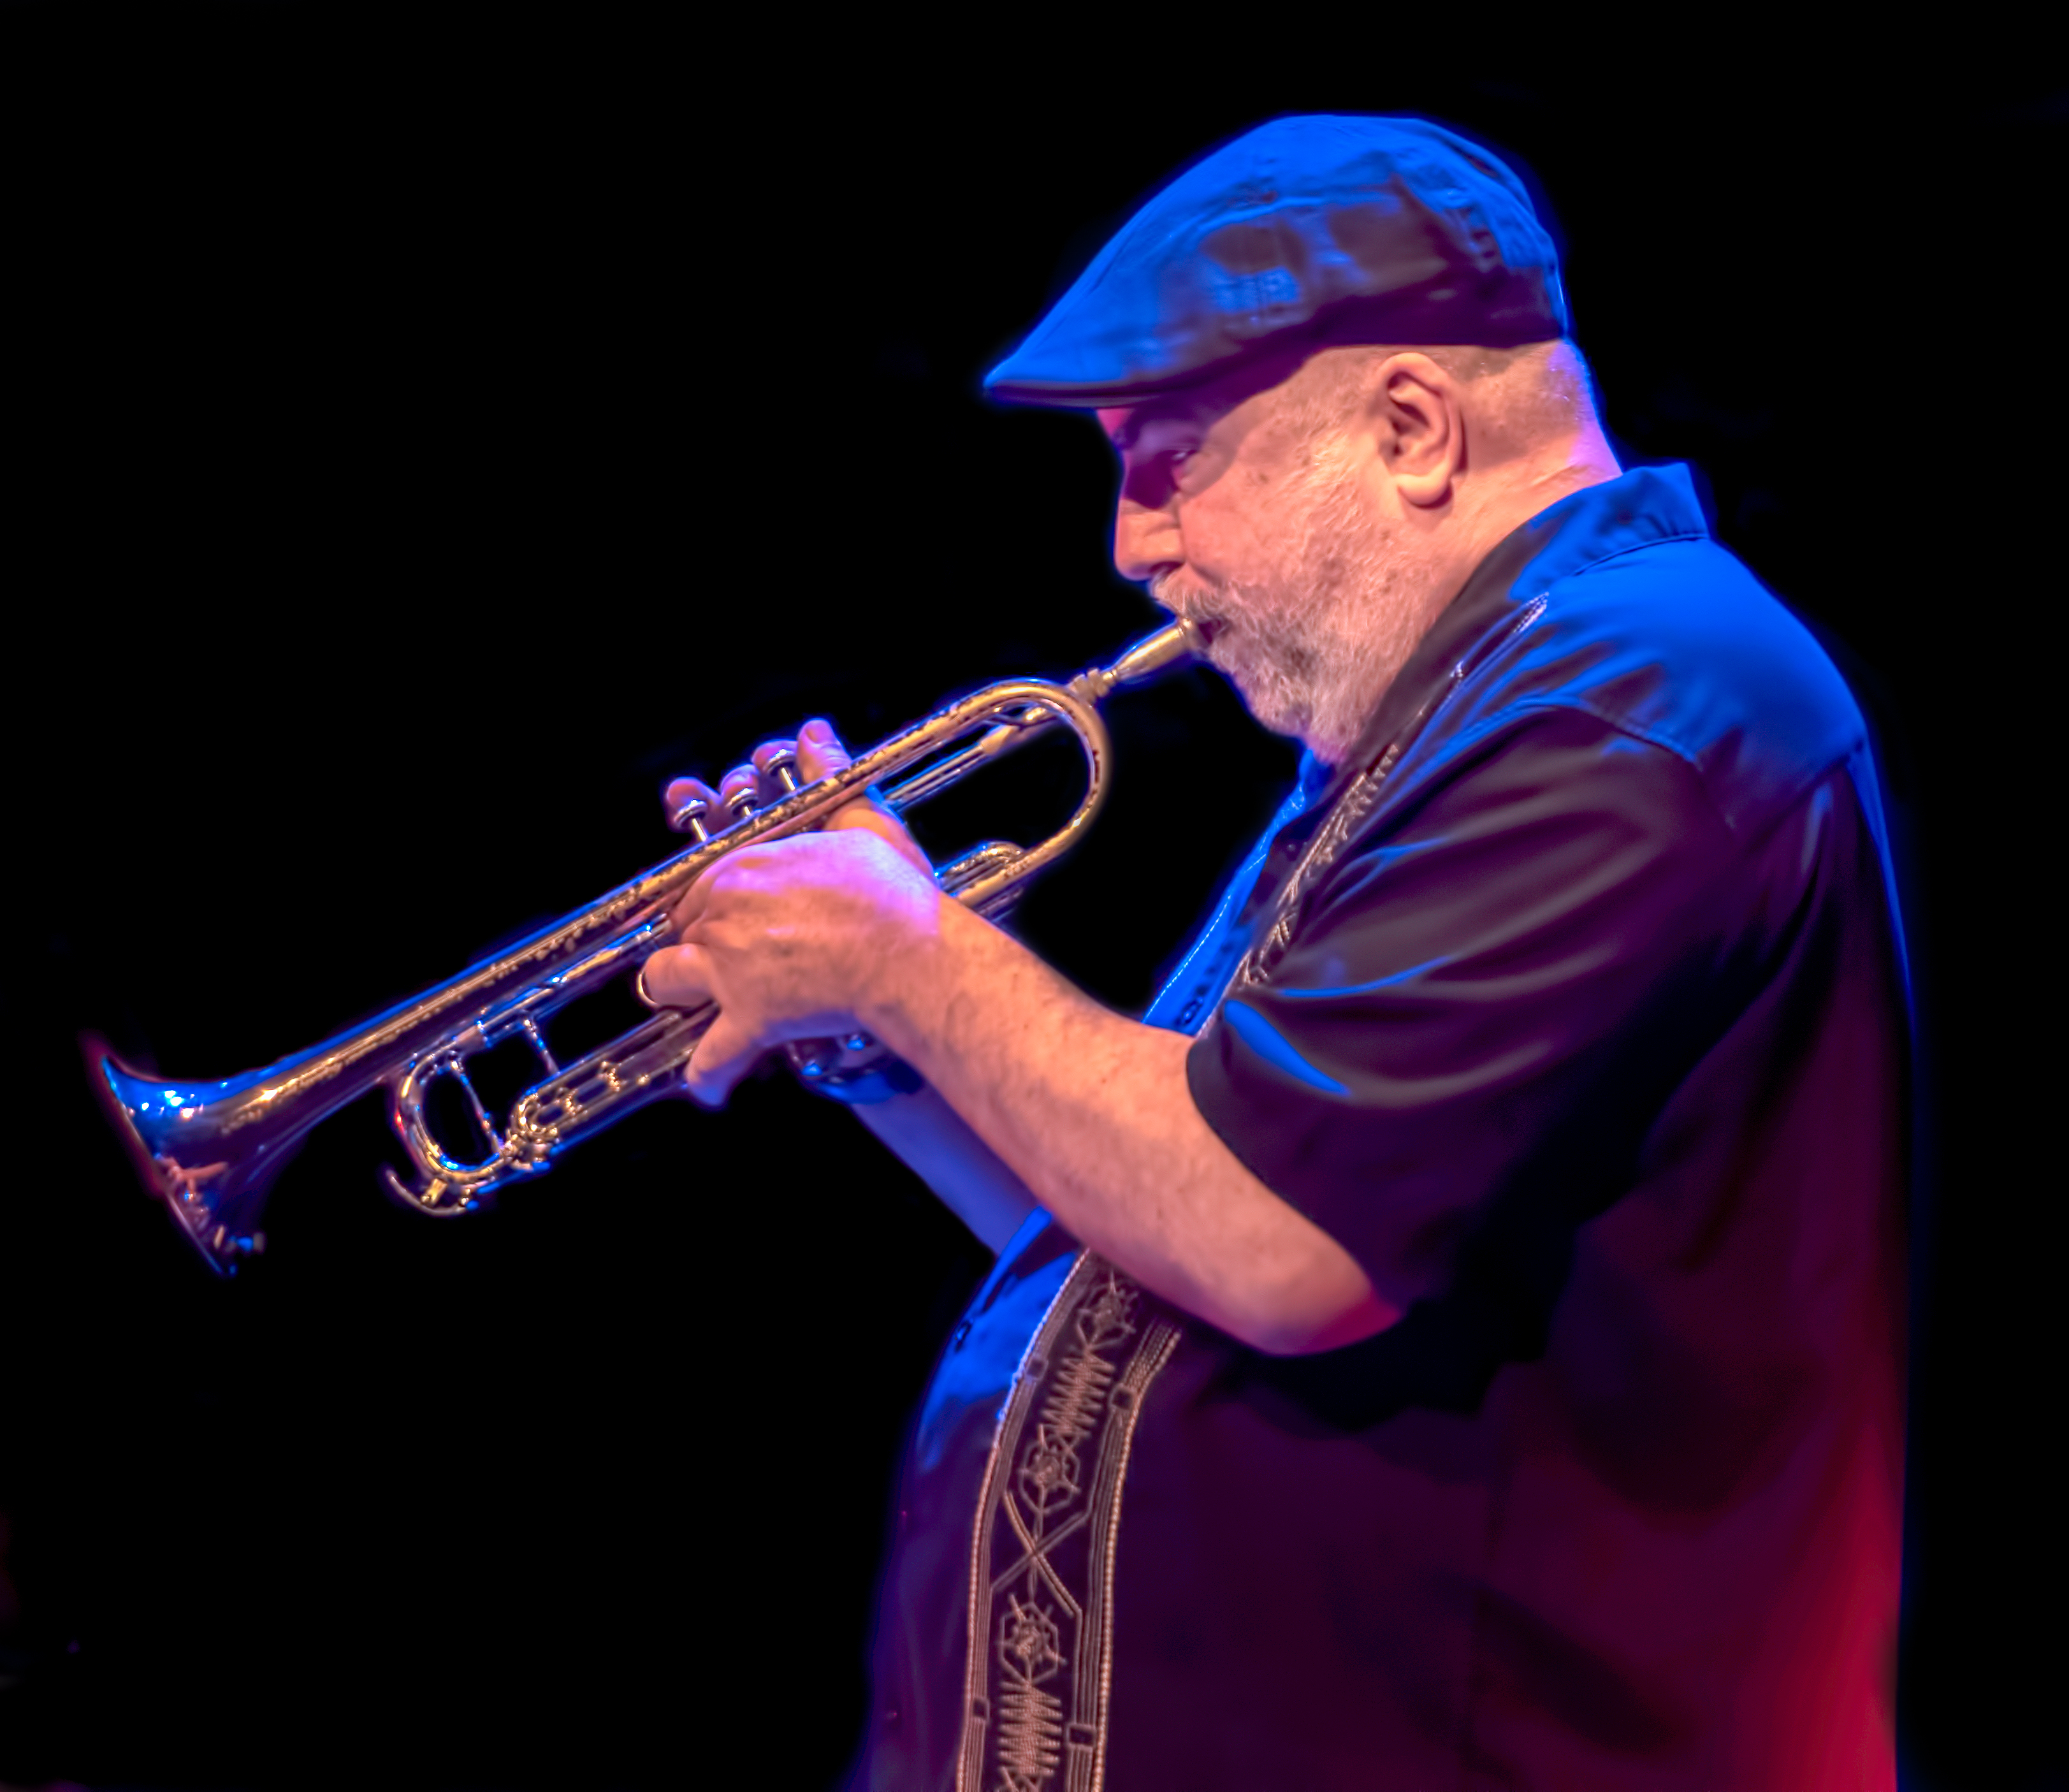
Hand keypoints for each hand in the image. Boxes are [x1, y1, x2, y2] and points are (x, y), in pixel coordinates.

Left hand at [641, 721, 939, 1104]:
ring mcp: (729, 967)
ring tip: (693, 1003)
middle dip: (691, 943)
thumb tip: (814, 735)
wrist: (911, 955)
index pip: (696, 881)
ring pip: (666, 980)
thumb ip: (829, 776)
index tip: (717, 912)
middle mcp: (722, 912)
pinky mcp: (748, 1017)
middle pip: (678, 927)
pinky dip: (708, 1075)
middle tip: (723, 957)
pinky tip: (710, 1087)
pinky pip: (710, 1057)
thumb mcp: (861, 822)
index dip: (705, 900)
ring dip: (676, 991)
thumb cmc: (892, 895)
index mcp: (743, 864)